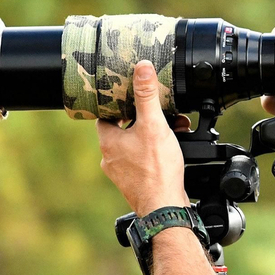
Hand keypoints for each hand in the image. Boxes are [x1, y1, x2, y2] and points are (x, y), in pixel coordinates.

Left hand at [98, 60, 189, 214]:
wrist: (165, 206)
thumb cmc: (156, 170)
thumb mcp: (153, 125)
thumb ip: (147, 96)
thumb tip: (142, 68)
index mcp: (108, 141)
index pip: (105, 115)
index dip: (116, 103)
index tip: (127, 96)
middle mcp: (110, 157)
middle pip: (121, 129)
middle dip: (139, 119)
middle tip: (155, 112)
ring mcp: (122, 172)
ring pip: (133, 145)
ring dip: (149, 136)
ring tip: (169, 131)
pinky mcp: (135, 182)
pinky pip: (141, 160)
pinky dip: (153, 152)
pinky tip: (169, 151)